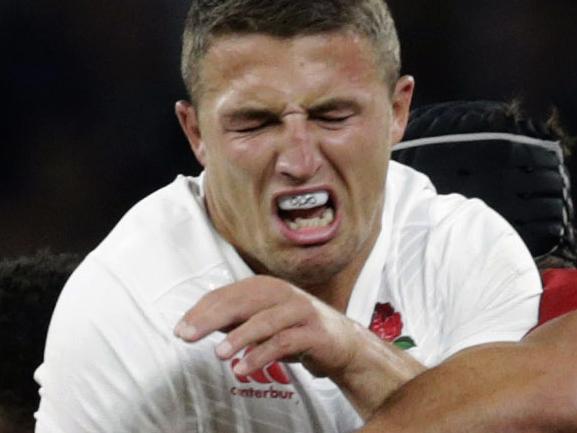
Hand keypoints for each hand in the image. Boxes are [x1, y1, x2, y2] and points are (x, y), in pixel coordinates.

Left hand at [174, 275, 423, 417]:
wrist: (342, 343)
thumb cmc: (295, 330)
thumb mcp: (261, 322)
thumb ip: (234, 319)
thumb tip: (196, 323)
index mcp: (265, 286)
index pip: (226, 294)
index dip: (201, 311)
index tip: (180, 329)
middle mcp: (282, 293)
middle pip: (241, 302)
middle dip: (211, 319)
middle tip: (187, 336)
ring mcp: (300, 310)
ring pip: (265, 320)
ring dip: (239, 336)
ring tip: (218, 355)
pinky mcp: (314, 331)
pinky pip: (284, 341)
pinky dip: (261, 354)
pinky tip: (242, 368)